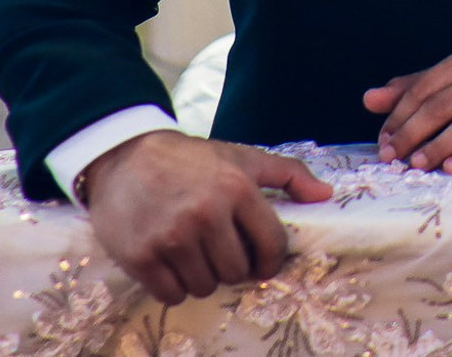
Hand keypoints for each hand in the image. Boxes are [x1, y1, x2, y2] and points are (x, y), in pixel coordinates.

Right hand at [80, 131, 331, 304]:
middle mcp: (206, 213)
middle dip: (230, 266)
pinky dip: (173, 286)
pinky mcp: (141, 255)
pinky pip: (172, 294)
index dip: (270, 261)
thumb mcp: (241, 157)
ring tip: (191, 253)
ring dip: (201, 277)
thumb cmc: (189, 160)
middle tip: (215, 249)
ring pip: (205, 286)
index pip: (272, 246)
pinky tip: (169, 262)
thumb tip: (327, 195)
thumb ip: (288, 174)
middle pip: (236, 272)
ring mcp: (172, 236)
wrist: (124, 156)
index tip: (260, 261)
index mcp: (237, 188)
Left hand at [363, 48, 451, 172]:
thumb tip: (369, 99)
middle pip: (444, 105)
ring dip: (440, 146)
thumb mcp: (451, 85)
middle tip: (393, 158)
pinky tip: (451, 169)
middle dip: (413, 133)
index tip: (383, 141)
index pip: (425, 87)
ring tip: (417, 165)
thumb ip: (411, 91)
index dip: (399, 115)